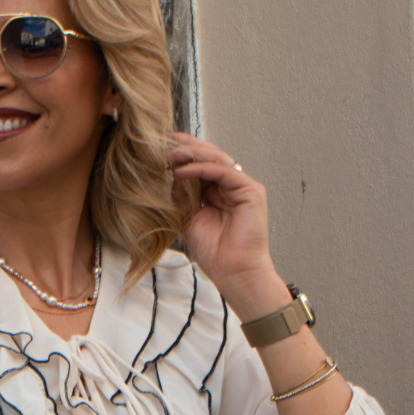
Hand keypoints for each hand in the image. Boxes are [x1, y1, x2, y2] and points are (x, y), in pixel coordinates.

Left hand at [167, 133, 288, 320]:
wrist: (234, 273)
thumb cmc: (216, 253)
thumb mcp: (189, 218)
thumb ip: (182, 197)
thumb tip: (173, 176)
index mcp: (221, 191)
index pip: (202, 164)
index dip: (184, 154)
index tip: (161, 146)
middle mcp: (234, 186)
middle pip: (211, 156)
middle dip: (186, 147)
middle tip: (164, 141)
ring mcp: (244, 187)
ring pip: (217, 159)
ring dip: (191, 154)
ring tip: (169, 154)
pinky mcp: (251, 191)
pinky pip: (223, 171)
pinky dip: (201, 168)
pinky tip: (181, 171)